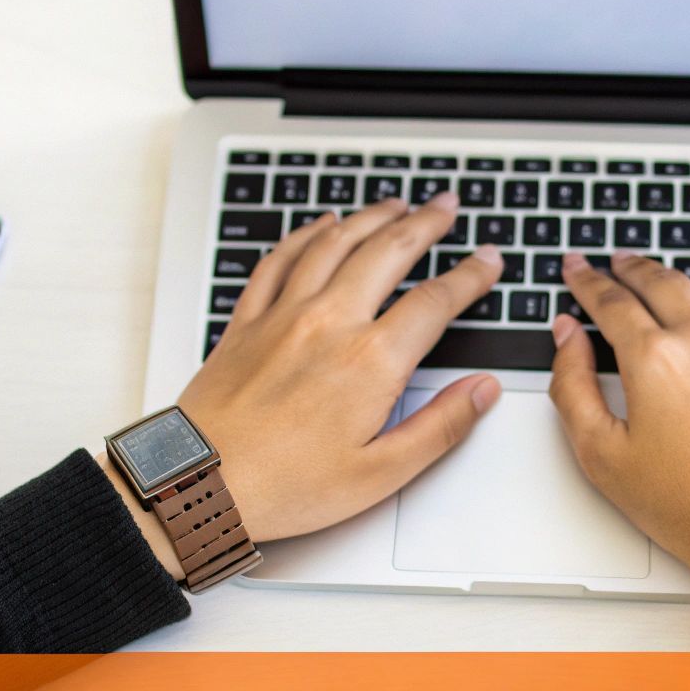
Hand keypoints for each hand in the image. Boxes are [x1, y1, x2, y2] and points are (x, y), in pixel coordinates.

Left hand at [106, 195, 504, 574]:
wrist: (202, 484)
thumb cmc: (286, 486)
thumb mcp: (381, 474)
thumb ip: (440, 427)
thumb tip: (482, 391)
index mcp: (370, 362)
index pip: (435, 302)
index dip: (469, 276)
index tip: (488, 260)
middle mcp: (328, 323)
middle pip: (387, 252)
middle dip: (425, 224)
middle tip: (446, 206)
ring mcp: (283, 316)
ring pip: (335, 244)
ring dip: (371, 217)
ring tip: (396, 204)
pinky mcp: (247, 323)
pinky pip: (280, 261)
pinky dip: (306, 235)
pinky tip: (321, 226)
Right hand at [548, 252, 689, 593]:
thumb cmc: (687, 507)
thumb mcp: (602, 455)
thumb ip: (572, 386)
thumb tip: (567, 336)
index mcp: (656, 360)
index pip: (611, 302)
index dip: (587, 281)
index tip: (578, 269)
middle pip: (662, 283)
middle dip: (632, 269)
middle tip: (616, 263)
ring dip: (682, 281)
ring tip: (666, 283)